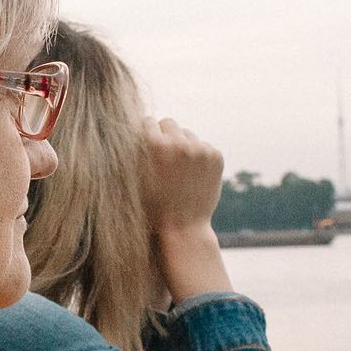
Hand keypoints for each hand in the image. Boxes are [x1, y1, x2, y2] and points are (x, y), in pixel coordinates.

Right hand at [141, 117, 225, 236]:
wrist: (183, 228)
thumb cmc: (152, 205)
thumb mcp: (135, 177)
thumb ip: (136, 150)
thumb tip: (137, 126)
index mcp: (156, 146)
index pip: (149, 122)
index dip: (146, 134)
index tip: (146, 145)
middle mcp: (180, 143)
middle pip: (169, 123)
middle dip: (164, 135)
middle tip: (162, 155)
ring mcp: (201, 149)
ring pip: (187, 134)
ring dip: (182, 145)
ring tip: (177, 168)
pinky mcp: (216, 156)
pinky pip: (202, 145)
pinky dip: (197, 155)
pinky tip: (191, 174)